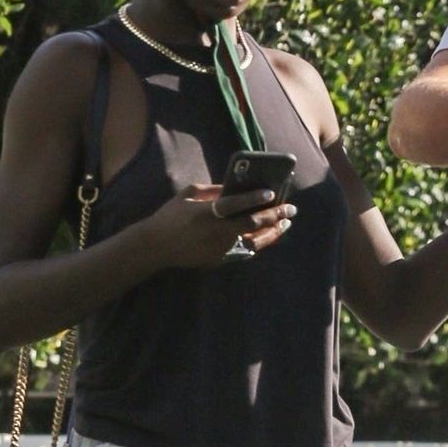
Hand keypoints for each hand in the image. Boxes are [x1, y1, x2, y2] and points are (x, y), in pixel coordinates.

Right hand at [145, 183, 295, 269]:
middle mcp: (215, 232)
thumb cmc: (170, 216)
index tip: (272, 192)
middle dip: (274, 216)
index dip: (254, 198)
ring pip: (253, 241)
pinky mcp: (220, 260)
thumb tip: (234, 186)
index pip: (235, 204)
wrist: (156, 247)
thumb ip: (212, 190)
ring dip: (272, 232)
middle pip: (251, 224)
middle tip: (290, 209)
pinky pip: (244, 251)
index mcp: (206, 213)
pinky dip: (259, 242)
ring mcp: (219, 248)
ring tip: (285, 223)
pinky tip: (270, 235)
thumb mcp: (187, 195)